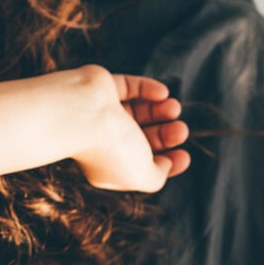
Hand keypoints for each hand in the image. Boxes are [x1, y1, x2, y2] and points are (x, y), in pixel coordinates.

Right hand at [72, 71, 189, 191]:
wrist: (80, 114)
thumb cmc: (108, 148)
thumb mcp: (140, 175)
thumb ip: (157, 176)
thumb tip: (166, 163)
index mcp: (108, 167)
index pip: (141, 166)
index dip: (167, 162)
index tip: (183, 156)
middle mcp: (103, 142)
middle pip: (143, 138)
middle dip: (166, 135)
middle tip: (181, 130)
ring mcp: (102, 115)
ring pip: (138, 112)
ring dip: (161, 110)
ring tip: (173, 108)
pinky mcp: (102, 88)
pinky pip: (131, 88)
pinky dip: (149, 89)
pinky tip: (162, 93)